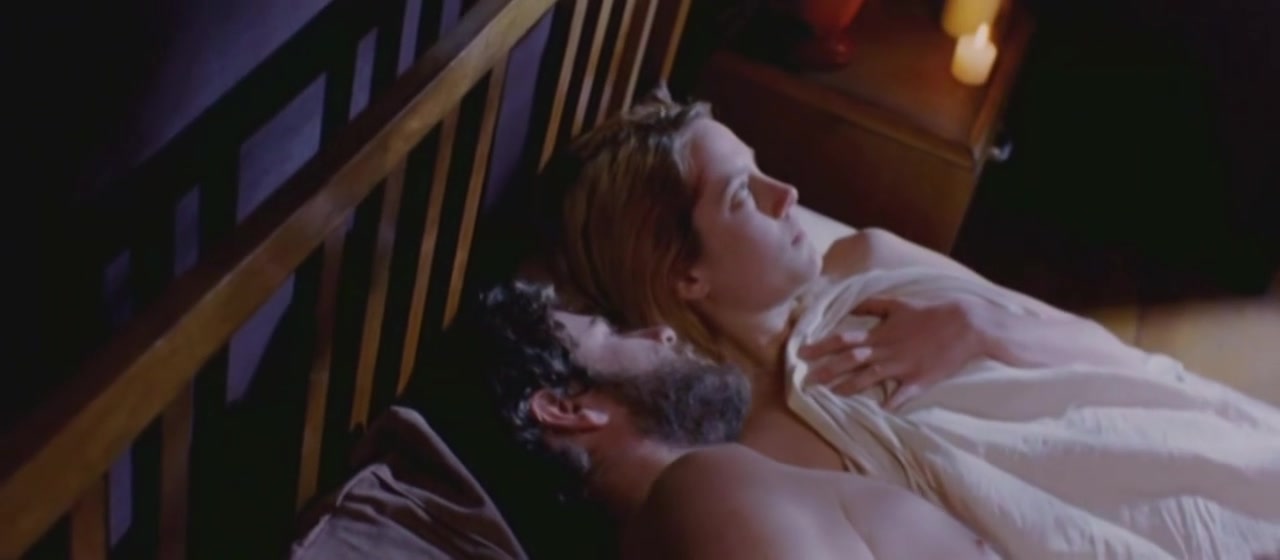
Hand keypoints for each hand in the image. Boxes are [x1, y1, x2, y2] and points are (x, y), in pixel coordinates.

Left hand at [798, 295, 991, 409]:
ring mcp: (903, 366)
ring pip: (871, 378)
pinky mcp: (920, 379)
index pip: (844, 339)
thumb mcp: (898, 304)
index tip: (802, 352)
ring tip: (832, 395)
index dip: (821, 345)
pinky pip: (903, 394)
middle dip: (827, 370)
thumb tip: (851, 303)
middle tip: (806, 380)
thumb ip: (873, 305)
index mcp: (880, 333)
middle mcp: (887, 350)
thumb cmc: (930, 313)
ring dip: (850, 387)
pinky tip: (880, 412)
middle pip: (851, 360)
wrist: (965, 324)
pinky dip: (892, 403)